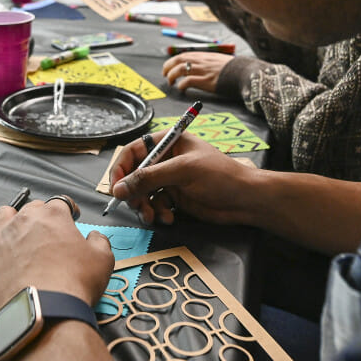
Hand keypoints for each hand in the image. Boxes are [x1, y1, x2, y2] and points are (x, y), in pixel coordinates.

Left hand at [0, 199, 113, 315]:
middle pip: (32, 207)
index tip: (71, 219)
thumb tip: (95, 237)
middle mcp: (25, 220)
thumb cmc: (74, 284)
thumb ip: (99, 242)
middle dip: (41, 216)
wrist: (42, 310)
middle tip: (49, 233)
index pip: (60, 202)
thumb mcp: (103, 261)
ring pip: (4, 215)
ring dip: (14, 220)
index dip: (68, 211)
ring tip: (21, 235)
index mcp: (54, 215)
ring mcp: (2, 236)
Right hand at [110, 130, 258, 225]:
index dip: (121, 169)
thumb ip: (149, 178)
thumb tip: (119, 189)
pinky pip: (155, 204)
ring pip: (143, 192)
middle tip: (136, 207)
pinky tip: (169, 218)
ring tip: (152, 216)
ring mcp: (170, 178)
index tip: (116, 188)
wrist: (245, 200)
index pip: (133, 151)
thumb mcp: (183, 171)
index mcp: (168, 141)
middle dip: (133, 192)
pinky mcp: (175, 196)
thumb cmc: (220, 176)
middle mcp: (166, 158)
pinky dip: (158, 212)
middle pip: (135, 174)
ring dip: (144, 206)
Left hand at [162, 52, 232, 92]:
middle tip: (164, 74)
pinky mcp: (205, 81)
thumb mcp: (221, 60)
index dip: (174, 60)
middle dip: (168, 66)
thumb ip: (210, 62)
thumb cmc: (236, 69)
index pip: (185, 54)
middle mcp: (202, 61)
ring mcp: (203, 70)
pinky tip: (181, 89)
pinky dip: (181, 85)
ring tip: (170, 82)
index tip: (169, 66)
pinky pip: (187, 81)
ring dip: (171, 76)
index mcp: (205, 55)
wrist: (245, 73)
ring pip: (180, 69)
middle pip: (178, 60)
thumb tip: (204, 66)